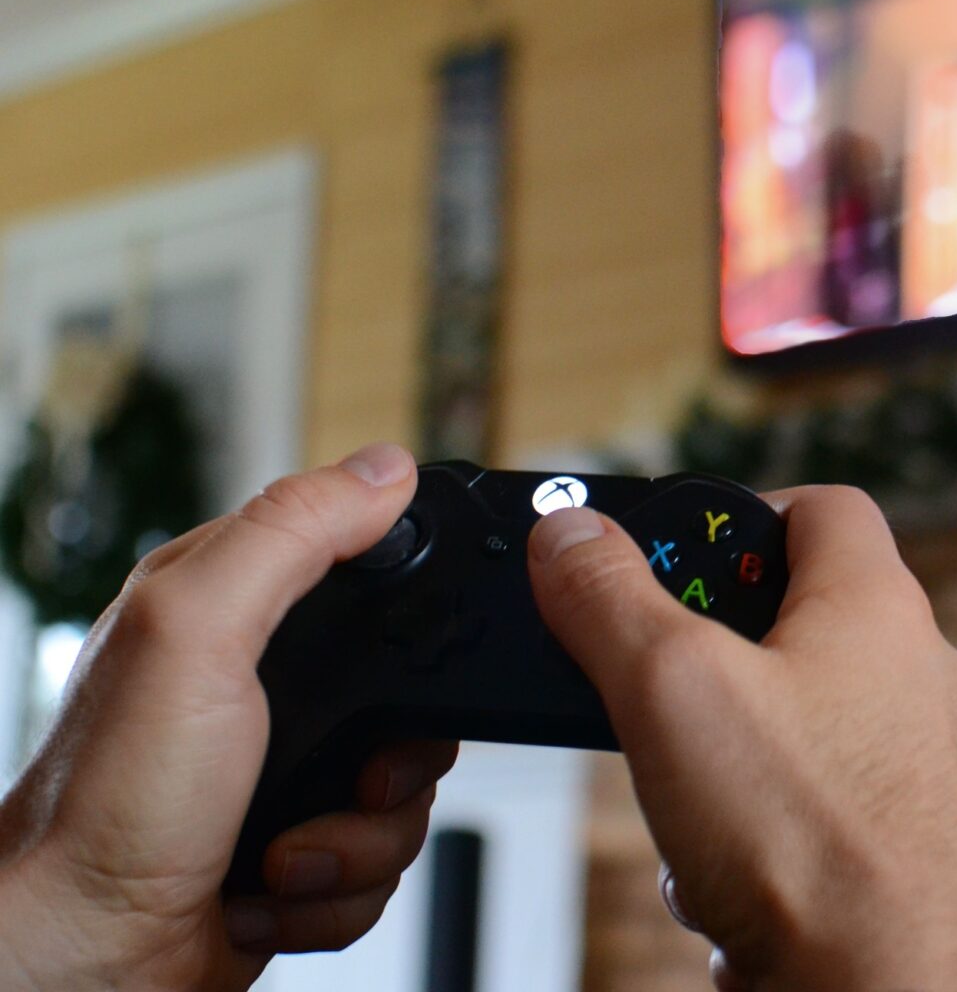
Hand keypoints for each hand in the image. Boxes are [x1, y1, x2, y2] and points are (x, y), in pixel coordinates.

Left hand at [0, 444, 457, 991]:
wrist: (86, 959)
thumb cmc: (109, 805)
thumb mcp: (197, 632)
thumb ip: (290, 537)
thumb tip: (384, 470)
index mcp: (234, 610)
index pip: (364, 571)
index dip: (408, 610)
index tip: (407, 659)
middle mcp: (262, 690)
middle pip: (411, 699)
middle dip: (394, 761)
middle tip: (349, 775)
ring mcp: (285, 774)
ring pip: (407, 792)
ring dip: (358, 841)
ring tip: (282, 850)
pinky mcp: (301, 848)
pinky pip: (381, 863)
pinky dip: (338, 891)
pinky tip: (272, 888)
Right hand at [528, 486, 956, 990]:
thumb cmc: (818, 850)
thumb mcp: (671, 691)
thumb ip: (610, 600)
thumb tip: (573, 536)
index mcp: (880, 609)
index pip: (821, 506)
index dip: (738, 511)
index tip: (673, 549)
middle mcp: (923, 680)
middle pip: (797, 624)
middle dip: (708, 664)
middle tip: (655, 693)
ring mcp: (928, 769)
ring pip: (800, 729)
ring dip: (728, 760)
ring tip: (690, 808)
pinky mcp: (915, 848)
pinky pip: (819, 813)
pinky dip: (765, 834)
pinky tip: (728, 878)